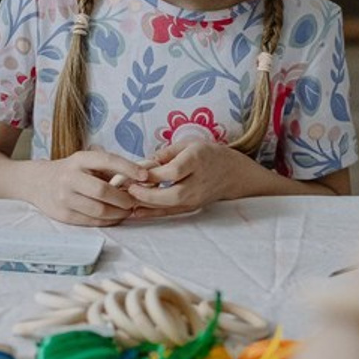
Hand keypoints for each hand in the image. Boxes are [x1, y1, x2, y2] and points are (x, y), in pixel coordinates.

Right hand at [27, 149, 147, 225]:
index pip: (107, 160)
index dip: (128, 168)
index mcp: (79, 159)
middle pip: (103, 191)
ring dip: (119, 213)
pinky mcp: (63, 215)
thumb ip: (110, 169)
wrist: (37, 182)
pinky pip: (91, 222)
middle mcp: (69, 177)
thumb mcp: (86, 162)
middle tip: (135, 201)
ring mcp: (64, 198)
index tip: (146, 176)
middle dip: (124, 198)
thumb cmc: (71, 171)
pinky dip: (108, 221)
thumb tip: (142, 178)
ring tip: (128, 210)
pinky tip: (115, 217)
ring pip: (99, 210)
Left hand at [126, 141, 252, 212]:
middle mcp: (198, 182)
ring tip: (126, 200)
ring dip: (146, 205)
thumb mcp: (187, 144)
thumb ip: (164, 154)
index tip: (136, 173)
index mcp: (197, 160)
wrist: (232, 173)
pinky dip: (153, 213)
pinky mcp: (192, 207)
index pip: (174, 171)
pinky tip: (136, 212)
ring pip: (170, 206)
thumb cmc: (207, 154)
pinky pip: (171, 213)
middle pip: (173, 194)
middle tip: (128, 190)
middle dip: (148, 195)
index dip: (154, 174)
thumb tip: (142, 164)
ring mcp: (197, 198)